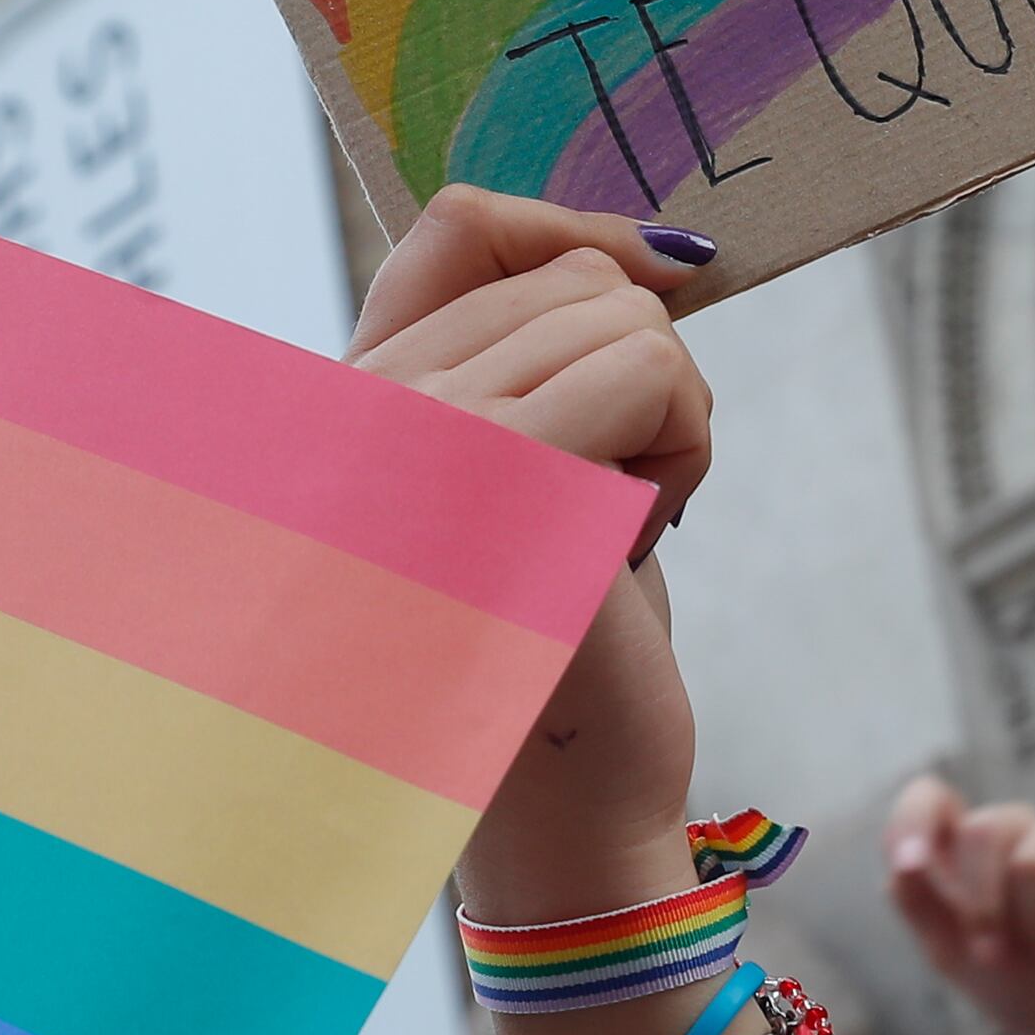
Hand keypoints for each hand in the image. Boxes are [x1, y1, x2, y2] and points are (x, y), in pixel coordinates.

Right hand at [353, 189, 715, 925]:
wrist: (559, 809)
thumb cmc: (549, 649)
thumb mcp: (521, 481)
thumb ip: (530, 363)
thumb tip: (650, 251)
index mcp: (349, 395)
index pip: (458, 225)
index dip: (573, 236)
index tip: (657, 289)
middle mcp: (363, 403)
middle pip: (572, 274)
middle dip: (639, 376)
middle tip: (600, 506)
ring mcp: (427, 436)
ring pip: (627, 317)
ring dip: (669, 421)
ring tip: (608, 531)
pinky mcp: (509, 479)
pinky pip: (655, 373)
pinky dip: (684, 451)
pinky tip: (635, 544)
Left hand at [884, 782, 1034, 1034]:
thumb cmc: (1021, 988)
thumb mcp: (952, 955)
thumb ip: (918, 904)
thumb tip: (902, 863)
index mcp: (968, 851)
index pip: (930, 796)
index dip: (913, 817)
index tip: (909, 863)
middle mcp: (1017, 832)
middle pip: (984, 828)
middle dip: (983, 905)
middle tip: (997, 953)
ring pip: (1032, 861)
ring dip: (1034, 925)